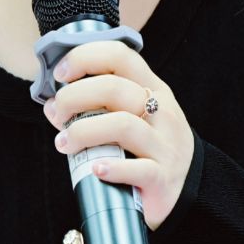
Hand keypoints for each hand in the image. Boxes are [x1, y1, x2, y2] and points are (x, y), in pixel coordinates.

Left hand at [43, 40, 193, 229]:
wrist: (191, 187)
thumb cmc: (148, 148)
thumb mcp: (132, 116)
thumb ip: (96, 107)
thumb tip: (53, 105)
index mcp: (151, 88)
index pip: (119, 56)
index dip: (84, 57)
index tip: (60, 74)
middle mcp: (161, 111)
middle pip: (113, 89)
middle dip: (73, 98)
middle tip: (57, 114)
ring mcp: (164, 144)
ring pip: (122, 125)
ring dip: (83, 132)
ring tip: (65, 143)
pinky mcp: (162, 177)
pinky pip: (137, 168)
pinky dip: (111, 168)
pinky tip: (96, 168)